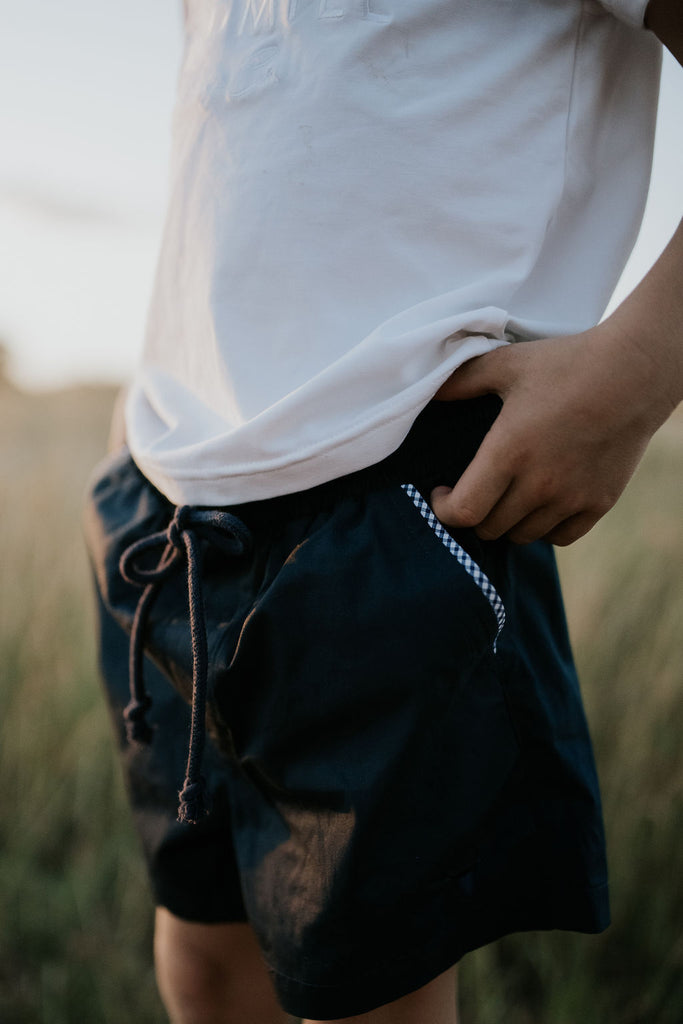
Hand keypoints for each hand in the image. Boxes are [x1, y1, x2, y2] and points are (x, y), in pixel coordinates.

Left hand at [430, 325, 671, 545]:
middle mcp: (539, 483)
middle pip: (489, 528)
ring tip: (504, 498)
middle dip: (473, 514)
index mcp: (509, 451)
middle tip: (473, 492)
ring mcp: (571, 497)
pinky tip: (539, 505)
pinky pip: (560, 538)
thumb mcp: (507, 363)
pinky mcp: (598, 504)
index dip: (443, 510)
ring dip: (506, 522)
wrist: (635, 373)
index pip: (464, 511)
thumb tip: (426, 391)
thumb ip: (461, 381)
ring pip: (522, 535)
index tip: (440, 493)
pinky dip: (543, 528)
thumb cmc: (567, 363)